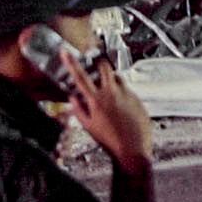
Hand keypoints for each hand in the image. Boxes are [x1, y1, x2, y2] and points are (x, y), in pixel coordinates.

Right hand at [63, 55, 153, 174]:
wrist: (133, 150)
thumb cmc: (111, 141)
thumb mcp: (88, 126)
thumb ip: (78, 109)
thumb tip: (72, 97)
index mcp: (96, 100)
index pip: (80, 76)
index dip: (71, 62)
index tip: (65, 52)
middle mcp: (112, 93)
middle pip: (104, 66)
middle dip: (98, 61)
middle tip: (95, 63)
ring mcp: (126, 94)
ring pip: (117, 75)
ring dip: (110, 77)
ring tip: (107, 89)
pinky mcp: (137, 98)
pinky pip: (127, 88)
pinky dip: (121, 91)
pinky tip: (120, 105)